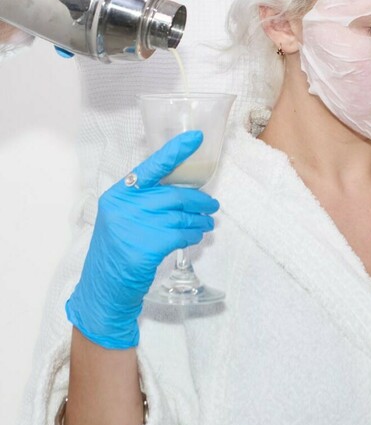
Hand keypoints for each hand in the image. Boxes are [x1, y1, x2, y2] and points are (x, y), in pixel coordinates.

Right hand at [66, 130, 218, 348]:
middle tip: (212, 206)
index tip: (196, 138)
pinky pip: (180, 235)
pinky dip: (192, 235)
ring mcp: (134, 226)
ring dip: (199, 220)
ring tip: (207, 223)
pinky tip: (195, 236)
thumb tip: (181, 190)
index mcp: (119, 193)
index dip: (175, 151)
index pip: (151, 166)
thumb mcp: (122, 216)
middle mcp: (124, 206)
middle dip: (198, 200)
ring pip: (180, 216)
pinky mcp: (146, 247)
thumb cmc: (117, 248)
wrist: (104, 286)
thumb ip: (143, 200)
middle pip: (173, 195)